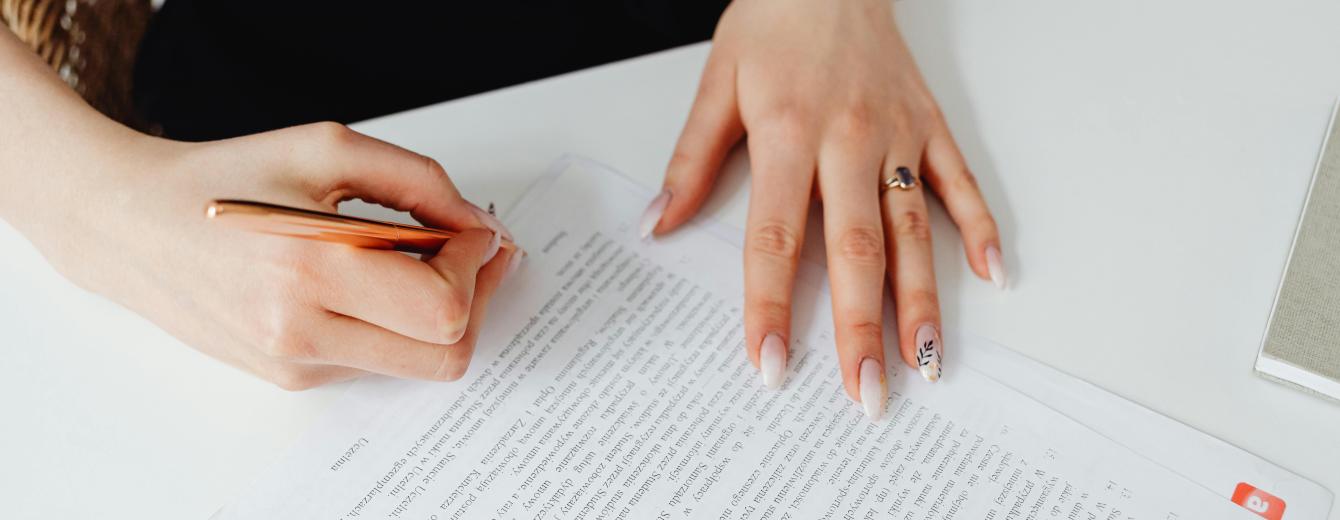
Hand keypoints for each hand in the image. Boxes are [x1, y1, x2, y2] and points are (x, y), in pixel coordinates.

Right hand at [14, 122, 519, 389]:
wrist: (133, 223)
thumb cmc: (226, 179)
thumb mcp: (327, 149)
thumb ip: (419, 182)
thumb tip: (479, 226)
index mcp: (309, 267)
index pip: (442, 306)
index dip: (477, 267)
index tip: (474, 231)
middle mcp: (300, 330)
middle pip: (444, 353)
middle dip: (476, 300)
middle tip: (474, 254)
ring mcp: (294, 363)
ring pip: (417, 365)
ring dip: (438, 316)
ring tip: (417, 262)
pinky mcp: (289, 377)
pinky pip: (376, 362)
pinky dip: (394, 325)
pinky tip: (371, 282)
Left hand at [644, 0, 1003, 417]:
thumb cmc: (773, 20)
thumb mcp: (716, 83)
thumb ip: (691, 161)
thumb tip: (660, 225)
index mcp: (788, 137)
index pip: (775, 241)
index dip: (771, 308)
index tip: (770, 365)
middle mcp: (848, 143)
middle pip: (856, 252)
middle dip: (859, 330)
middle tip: (865, 393)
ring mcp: (896, 136)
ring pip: (914, 231)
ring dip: (922, 300)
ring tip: (926, 362)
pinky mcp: (929, 126)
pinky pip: (960, 183)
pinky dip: (981, 229)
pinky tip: (995, 278)